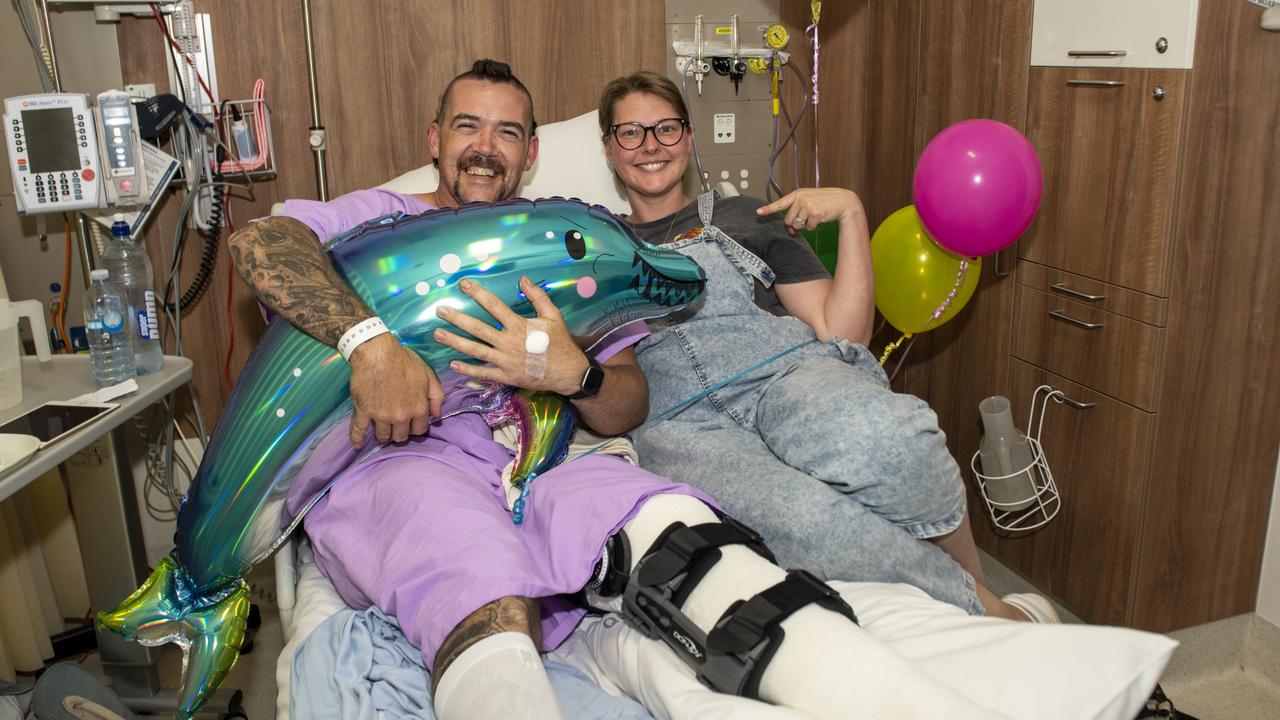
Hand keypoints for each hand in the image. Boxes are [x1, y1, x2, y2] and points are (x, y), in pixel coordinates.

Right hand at [347, 333, 442, 445]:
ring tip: (382, 433)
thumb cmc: (403, 360)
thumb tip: (437, 415)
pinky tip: (357, 445)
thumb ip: (436, 396)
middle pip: (401, 436)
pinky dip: (357, 439)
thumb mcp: (427, 375)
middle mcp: (401, 416)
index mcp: (418, 408)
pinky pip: (358, 430)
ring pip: (383, 436)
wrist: (377, 352)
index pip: (420, 430)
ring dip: (383, 436)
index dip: (416, 428)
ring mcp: (381, 415)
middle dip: (400, 434)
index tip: (412, 425)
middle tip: (396, 428)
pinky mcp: (363, 411)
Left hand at [433, 277, 588, 395]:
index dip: (478, 293)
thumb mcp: (553, 316)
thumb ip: (538, 296)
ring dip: (455, 342)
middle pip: (478, 328)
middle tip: (440, 310)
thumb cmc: (560, 343)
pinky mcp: (506, 376)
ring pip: (475, 350)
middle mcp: (508, 343)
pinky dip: (468, 369)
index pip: (494, 306)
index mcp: (519, 326)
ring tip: (438, 334)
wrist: (568, 372)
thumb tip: (523, 279)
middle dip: (458, 319)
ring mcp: (505, 361)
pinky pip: (483, 372)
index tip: (463, 284)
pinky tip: (453, 364)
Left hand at [757, 188, 865, 235]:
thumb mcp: (809, 204)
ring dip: (805, 225)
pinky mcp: (814, 213)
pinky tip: (821, 217)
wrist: (842, 201)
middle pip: (788, 220)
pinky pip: (808, 227)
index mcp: (797, 194)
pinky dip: (814, 226)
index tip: (758, 212)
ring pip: (798, 225)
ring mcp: (807, 206)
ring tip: (815, 215)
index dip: (768, 209)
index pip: (780, 203)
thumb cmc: (824, 203)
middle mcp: (800, 199)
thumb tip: (791, 231)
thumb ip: (797, 214)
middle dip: (796, 223)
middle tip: (807, 217)